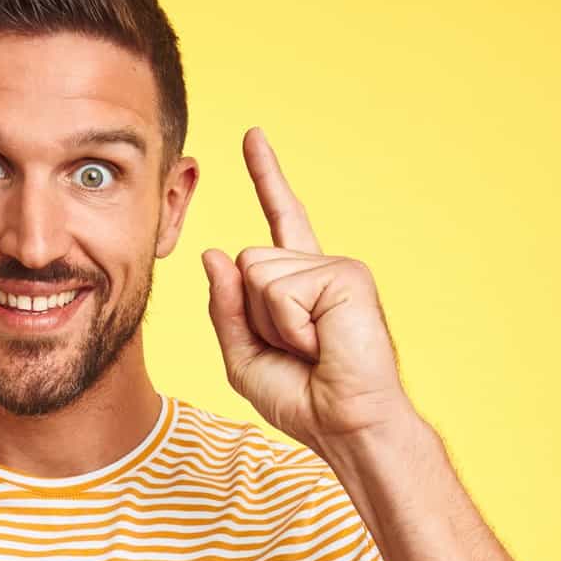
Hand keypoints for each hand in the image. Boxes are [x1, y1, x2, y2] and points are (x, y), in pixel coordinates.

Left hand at [201, 127, 415, 456]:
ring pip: (258, 272)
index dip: (267, 176)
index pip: (280, 219)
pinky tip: (322, 342)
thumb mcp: (243, 356)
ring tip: (312, 347)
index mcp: (299, 283)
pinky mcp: (346, 275)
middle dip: (252, 315)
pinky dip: (290, 325)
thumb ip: (224, 306)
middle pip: (244, 263)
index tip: (254, 135)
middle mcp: (319, 267)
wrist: (346, 425)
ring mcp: (335, 267)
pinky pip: (280, 288)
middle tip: (296, 350)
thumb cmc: (304, 399)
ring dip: (272, 322)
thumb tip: (214, 253)